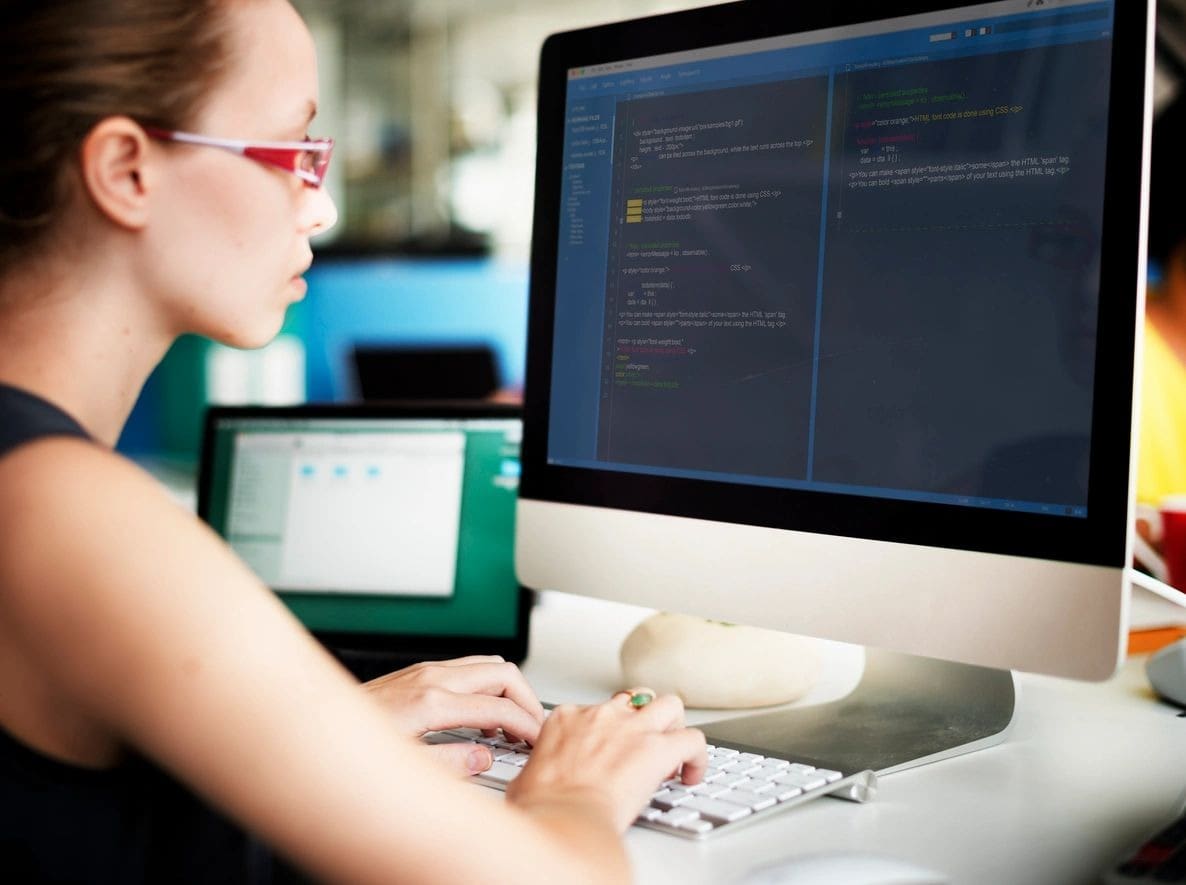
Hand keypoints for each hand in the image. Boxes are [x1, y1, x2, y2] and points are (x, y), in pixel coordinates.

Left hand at [364, 655, 545, 774]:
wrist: (316, 727)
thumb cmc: (351, 745)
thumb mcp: (405, 765)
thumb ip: (451, 763)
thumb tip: (482, 757)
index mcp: (433, 702)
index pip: (499, 707)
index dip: (526, 725)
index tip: (536, 741)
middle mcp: (432, 678)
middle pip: (502, 672)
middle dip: (526, 698)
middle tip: (534, 726)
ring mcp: (425, 671)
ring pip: (487, 664)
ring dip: (508, 689)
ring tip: (512, 721)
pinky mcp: (418, 672)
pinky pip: (468, 668)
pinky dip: (487, 685)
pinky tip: (482, 711)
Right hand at [506, 690, 707, 831]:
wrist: (563, 817)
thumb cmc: (543, 806)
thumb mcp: (524, 780)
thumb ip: (534, 773)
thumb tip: (528, 786)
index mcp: (568, 718)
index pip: (594, 711)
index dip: (609, 733)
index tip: (611, 754)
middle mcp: (602, 715)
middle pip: (635, 698)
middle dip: (645, 716)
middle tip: (647, 742)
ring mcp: (632, 728)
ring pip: (670, 704)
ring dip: (675, 724)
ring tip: (675, 749)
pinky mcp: (659, 749)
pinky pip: (694, 740)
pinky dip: (698, 756)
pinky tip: (691, 775)